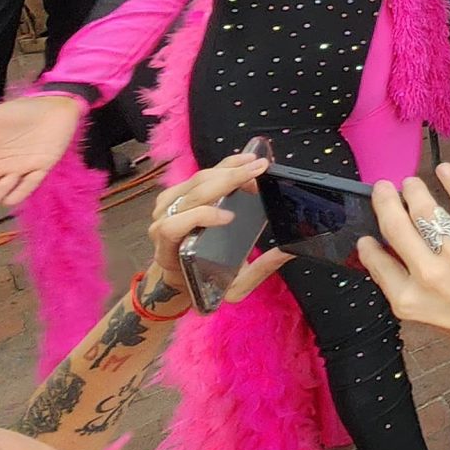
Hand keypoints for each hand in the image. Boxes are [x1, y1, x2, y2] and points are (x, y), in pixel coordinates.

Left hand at [145, 152, 290, 305]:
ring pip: (195, 181)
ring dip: (226, 169)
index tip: (230, 217)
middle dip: (227, 180)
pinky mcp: (174, 194)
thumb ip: (259, 270)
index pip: (174, 227)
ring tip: (254, 163)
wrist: (176, 274)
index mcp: (169, 250)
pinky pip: (196, 176)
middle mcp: (162, 224)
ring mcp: (165, 207)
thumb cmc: (203, 279)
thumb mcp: (231, 286)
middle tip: (258, 171)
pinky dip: (220, 167)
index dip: (200, 217)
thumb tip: (287, 251)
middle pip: (191, 195)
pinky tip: (241, 162)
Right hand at [356, 164, 449, 354]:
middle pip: (395, 226)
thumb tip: (389, 257)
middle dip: (385, 202)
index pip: (377, 261)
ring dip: (414, 191)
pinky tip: (443, 169)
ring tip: (411, 183)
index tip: (368, 235)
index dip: (369, 245)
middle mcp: (427, 274)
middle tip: (383, 188)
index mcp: (408, 299)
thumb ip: (407, 289)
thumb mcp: (427, 318)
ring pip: (425, 210)